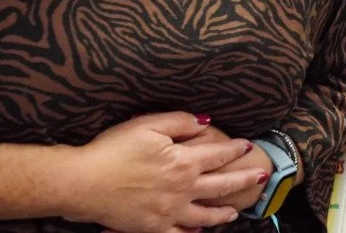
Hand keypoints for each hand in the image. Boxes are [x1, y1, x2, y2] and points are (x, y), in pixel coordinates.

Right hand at [65, 112, 266, 232]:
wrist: (84, 182)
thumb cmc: (113, 149)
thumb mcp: (148, 124)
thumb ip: (181, 122)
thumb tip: (206, 124)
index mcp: (182, 162)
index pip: (217, 155)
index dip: (234, 149)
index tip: (247, 146)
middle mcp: (182, 189)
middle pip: (221, 186)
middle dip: (244, 180)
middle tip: (261, 176)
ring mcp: (169, 212)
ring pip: (205, 216)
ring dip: (224, 213)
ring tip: (236, 212)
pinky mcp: (153, 228)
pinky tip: (200, 232)